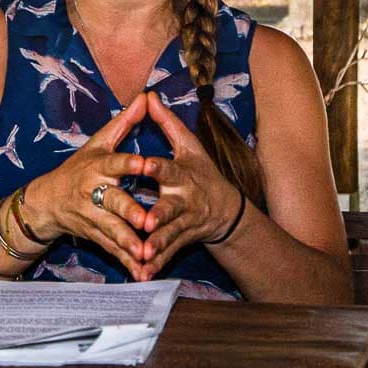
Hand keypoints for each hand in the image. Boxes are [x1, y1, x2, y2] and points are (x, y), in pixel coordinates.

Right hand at [25, 93, 150, 277]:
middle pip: (111, 202)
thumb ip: (124, 122)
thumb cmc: (77, 167)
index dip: (128, 164)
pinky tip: (142, 272)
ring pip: (111, 230)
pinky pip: (111, 250)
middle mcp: (92, 193)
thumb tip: (146, 96)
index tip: (145, 163)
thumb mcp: (97, 143)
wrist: (46, 202)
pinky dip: (126, 262)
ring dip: (127, 242)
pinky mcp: (93, 235)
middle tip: (146, 219)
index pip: (113, 163)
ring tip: (144, 252)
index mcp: (96, 167)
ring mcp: (91, 217)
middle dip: (128, 211)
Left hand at [132, 92, 242, 279]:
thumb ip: (166, 122)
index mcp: (183, 175)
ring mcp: (185, 223)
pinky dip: (156, 264)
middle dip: (160, 215)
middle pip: (171, 207)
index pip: (169, 168)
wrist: (226, 210)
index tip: (144, 165)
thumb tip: (148, 95)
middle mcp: (185, 200)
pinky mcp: (183, 240)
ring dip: (156, 245)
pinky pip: (168, 253)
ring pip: (169, 234)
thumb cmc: (202, 172)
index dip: (158, 167)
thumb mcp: (188, 145)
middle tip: (146, 222)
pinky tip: (142, 273)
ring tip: (141, 255)